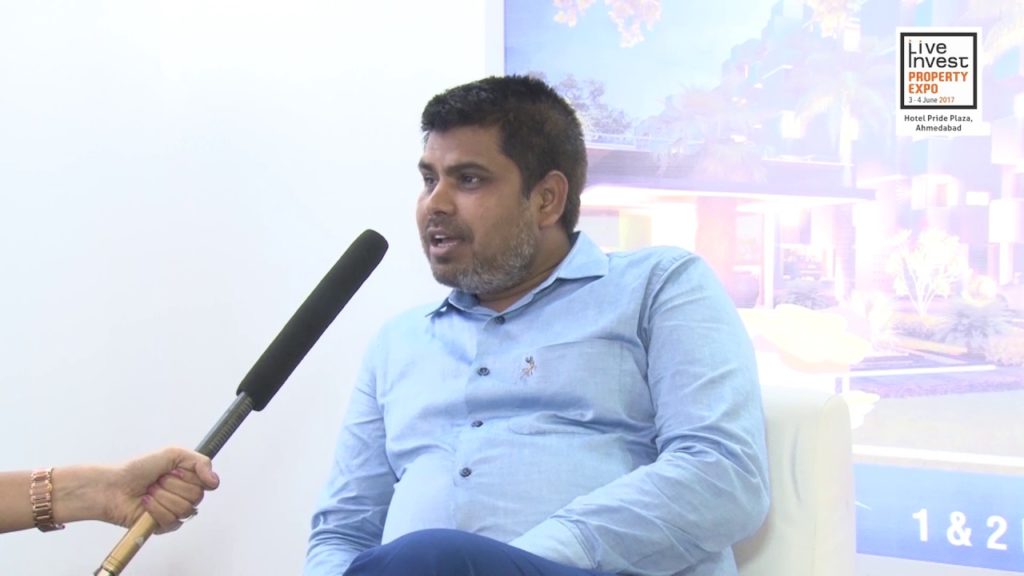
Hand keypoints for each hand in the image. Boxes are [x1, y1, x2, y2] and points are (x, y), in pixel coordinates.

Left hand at [103, 446, 219, 533]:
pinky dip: (156, 509)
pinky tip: (146, 503)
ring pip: (184, 509)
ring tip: (150, 491)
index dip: (189, 476)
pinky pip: (171, 520)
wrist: (114, 486)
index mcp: (189, 479)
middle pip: (196, 496)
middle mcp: (184, 495)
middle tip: (158, 480)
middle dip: (173, 485)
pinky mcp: (164, 526)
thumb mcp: (173, 454)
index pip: (206, 483)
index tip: (174, 470)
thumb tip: (215, 481)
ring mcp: (175, 512)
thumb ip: (200, 462)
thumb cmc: (138, 469)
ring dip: (163, 497)